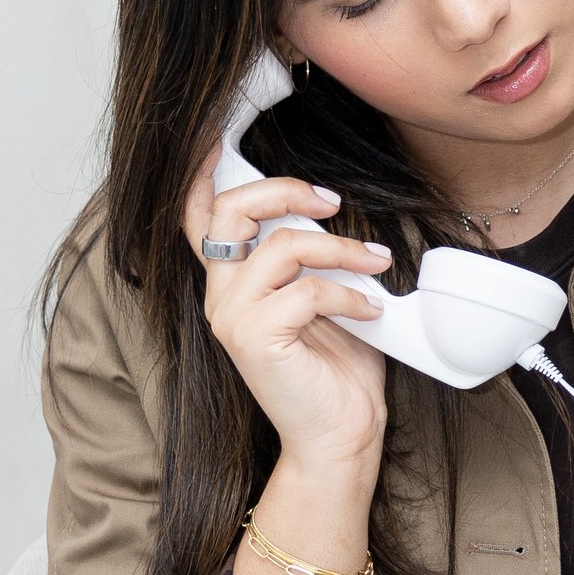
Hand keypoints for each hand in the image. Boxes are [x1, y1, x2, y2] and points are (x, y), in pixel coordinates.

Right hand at [183, 151, 392, 473]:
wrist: (340, 436)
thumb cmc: (336, 370)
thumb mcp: (323, 298)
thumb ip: (310, 257)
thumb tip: (330, 208)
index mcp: (232, 282)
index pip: (197, 219)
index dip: (200, 174)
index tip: (216, 138)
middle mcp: (221, 296)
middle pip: (231, 212)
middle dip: (284, 191)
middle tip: (332, 202)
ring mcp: (233, 317)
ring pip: (281, 247)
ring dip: (340, 249)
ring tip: (376, 262)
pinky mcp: (255, 339)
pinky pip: (307, 291)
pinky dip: (349, 293)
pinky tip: (371, 308)